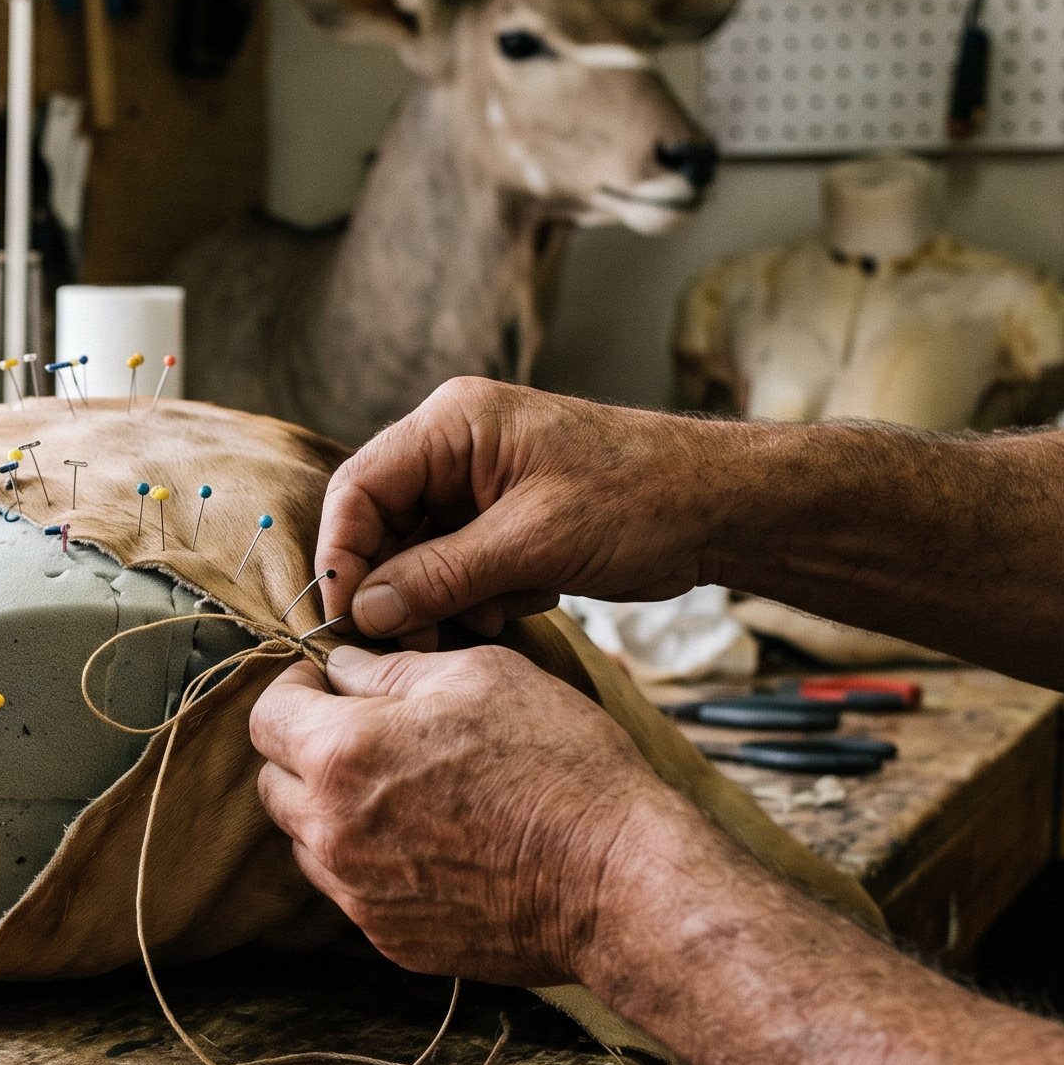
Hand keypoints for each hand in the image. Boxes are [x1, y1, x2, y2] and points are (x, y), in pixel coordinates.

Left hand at [248, 644, 689, 987]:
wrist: (618, 883)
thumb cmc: (559, 765)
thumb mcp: (480, 675)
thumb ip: (389, 669)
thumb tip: (342, 668)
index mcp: (343, 755)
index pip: (265, 717)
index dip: (294, 690)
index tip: (328, 685)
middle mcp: (332, 832)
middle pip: (274, 783)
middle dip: (306, 751)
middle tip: (368, 734)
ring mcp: (358, 895)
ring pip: (307, 841)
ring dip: (335, 810)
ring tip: (407, 791)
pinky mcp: (390, 940)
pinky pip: (352, 890)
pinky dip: (373, 862)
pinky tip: (434, 843)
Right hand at [316, 379, 744, 648]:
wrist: (720, 509)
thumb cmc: (640, 500)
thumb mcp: (533, 542)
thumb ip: (441, 574)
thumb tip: (366, 610)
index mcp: (454, 425)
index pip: (359, 487)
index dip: (343, 554)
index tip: (346, 616)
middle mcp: (456, 449)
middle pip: (383, 525)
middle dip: (398, 586)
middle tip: (416, 639)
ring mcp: (480, 487)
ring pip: (419, 555)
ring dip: (443, 598)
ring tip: (493, 615)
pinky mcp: (504, 522)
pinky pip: (458, 568)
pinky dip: (478, 597)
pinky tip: (526, 601)